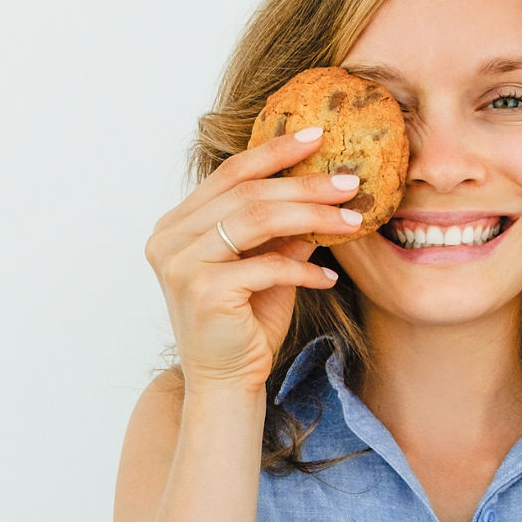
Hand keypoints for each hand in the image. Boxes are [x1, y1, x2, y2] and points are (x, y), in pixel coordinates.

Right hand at [142, 127, 365, 393]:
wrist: (225, 385)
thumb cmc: (245, 326)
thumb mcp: (268, 266)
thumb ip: (283, 229)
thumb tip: (325, 186)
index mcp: (177, 225)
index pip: (230, 174)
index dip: (274, 151)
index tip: (317, 136)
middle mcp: (169, 239)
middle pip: (247, 194)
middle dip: (305, 185)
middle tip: (350, 182)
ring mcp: (181, 264)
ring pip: (255, 220)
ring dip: (311, 217)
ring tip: (351, 221)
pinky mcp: (202, 291)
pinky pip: (265, 265)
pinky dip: (303, 268)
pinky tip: (329, 276)